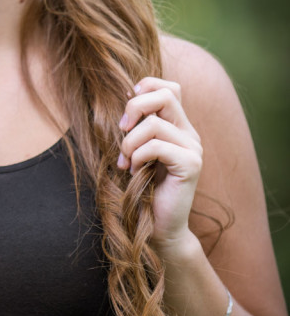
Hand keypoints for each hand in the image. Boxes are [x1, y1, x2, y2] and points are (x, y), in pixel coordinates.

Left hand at [117, 77, 202, 250]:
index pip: (170, 88)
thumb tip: (126, 94)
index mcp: (178, 126)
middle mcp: (190, 134)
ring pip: (154, 124)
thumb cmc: (140, 188)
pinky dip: (137, 157)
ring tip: (127, 163)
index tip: (127, 112)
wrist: (156, 227)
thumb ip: (136, 125)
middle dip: (134, 108)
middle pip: (165, 96)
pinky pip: (156, 146)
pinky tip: (135, 172)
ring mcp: (193, 148)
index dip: (146, 88)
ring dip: (129, 142)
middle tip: (121, 131)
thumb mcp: (135, 149)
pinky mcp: (191, 165)